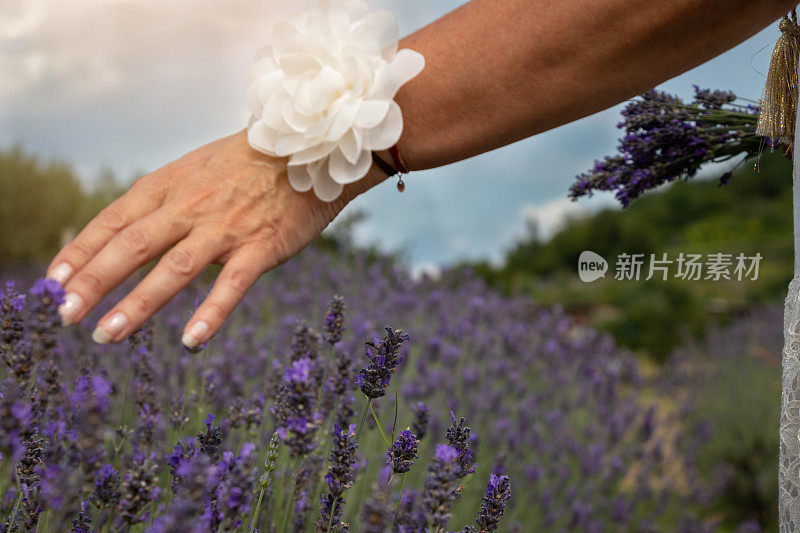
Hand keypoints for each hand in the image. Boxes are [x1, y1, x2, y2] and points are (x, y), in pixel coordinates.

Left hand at [46, 130, 377, 346]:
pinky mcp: (261, 246)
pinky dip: (212, 312)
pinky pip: (233, 284)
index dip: (80, 252)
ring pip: (173, 269)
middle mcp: (190, 206)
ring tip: (106, 335)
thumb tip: (124, 232)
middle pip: (131, 246)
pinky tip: (192, 341)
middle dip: (93, 282)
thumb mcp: (196, 169)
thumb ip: (163, 199)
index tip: (52, 282)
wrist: (310, 149)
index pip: (113, 220)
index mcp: (170, 185)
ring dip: (137, 304)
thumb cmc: (250, 164)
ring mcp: (226, 227)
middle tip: (64, 316)